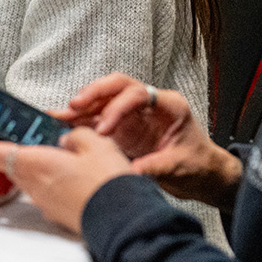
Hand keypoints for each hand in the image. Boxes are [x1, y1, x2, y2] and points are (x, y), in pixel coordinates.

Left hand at [0, 128, 132, 234]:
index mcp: (36, 163)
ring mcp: (45, 203)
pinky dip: (52, 179)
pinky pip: (47, 190)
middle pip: (11, 164)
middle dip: (10, 149)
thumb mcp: (95, 142)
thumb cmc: (108, 183)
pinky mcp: (58, 214)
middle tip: (15, 134)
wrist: (125, 220)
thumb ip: (75, 136)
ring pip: (30, 177)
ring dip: (34, 164)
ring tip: (55, 150)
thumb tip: (68, 140)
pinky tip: (72, 173)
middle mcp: (35, 185)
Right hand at [65, 74, 244, 208]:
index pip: (139, 94)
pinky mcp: (124, 128)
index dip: (118, 107)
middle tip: (74, 107)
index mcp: (169, 106)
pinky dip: (81, 122)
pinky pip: (99, 118)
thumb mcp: (179, 166)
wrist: (203, 174)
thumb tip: (130, 172)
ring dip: (82, 107)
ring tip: (58, 116)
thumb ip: (155, 166)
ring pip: (105, 99)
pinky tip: (63, 125)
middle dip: (94, 93)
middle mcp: (149, 104)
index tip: (104, 128)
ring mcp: (135, 114)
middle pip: (118, 86)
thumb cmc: (198, 165)